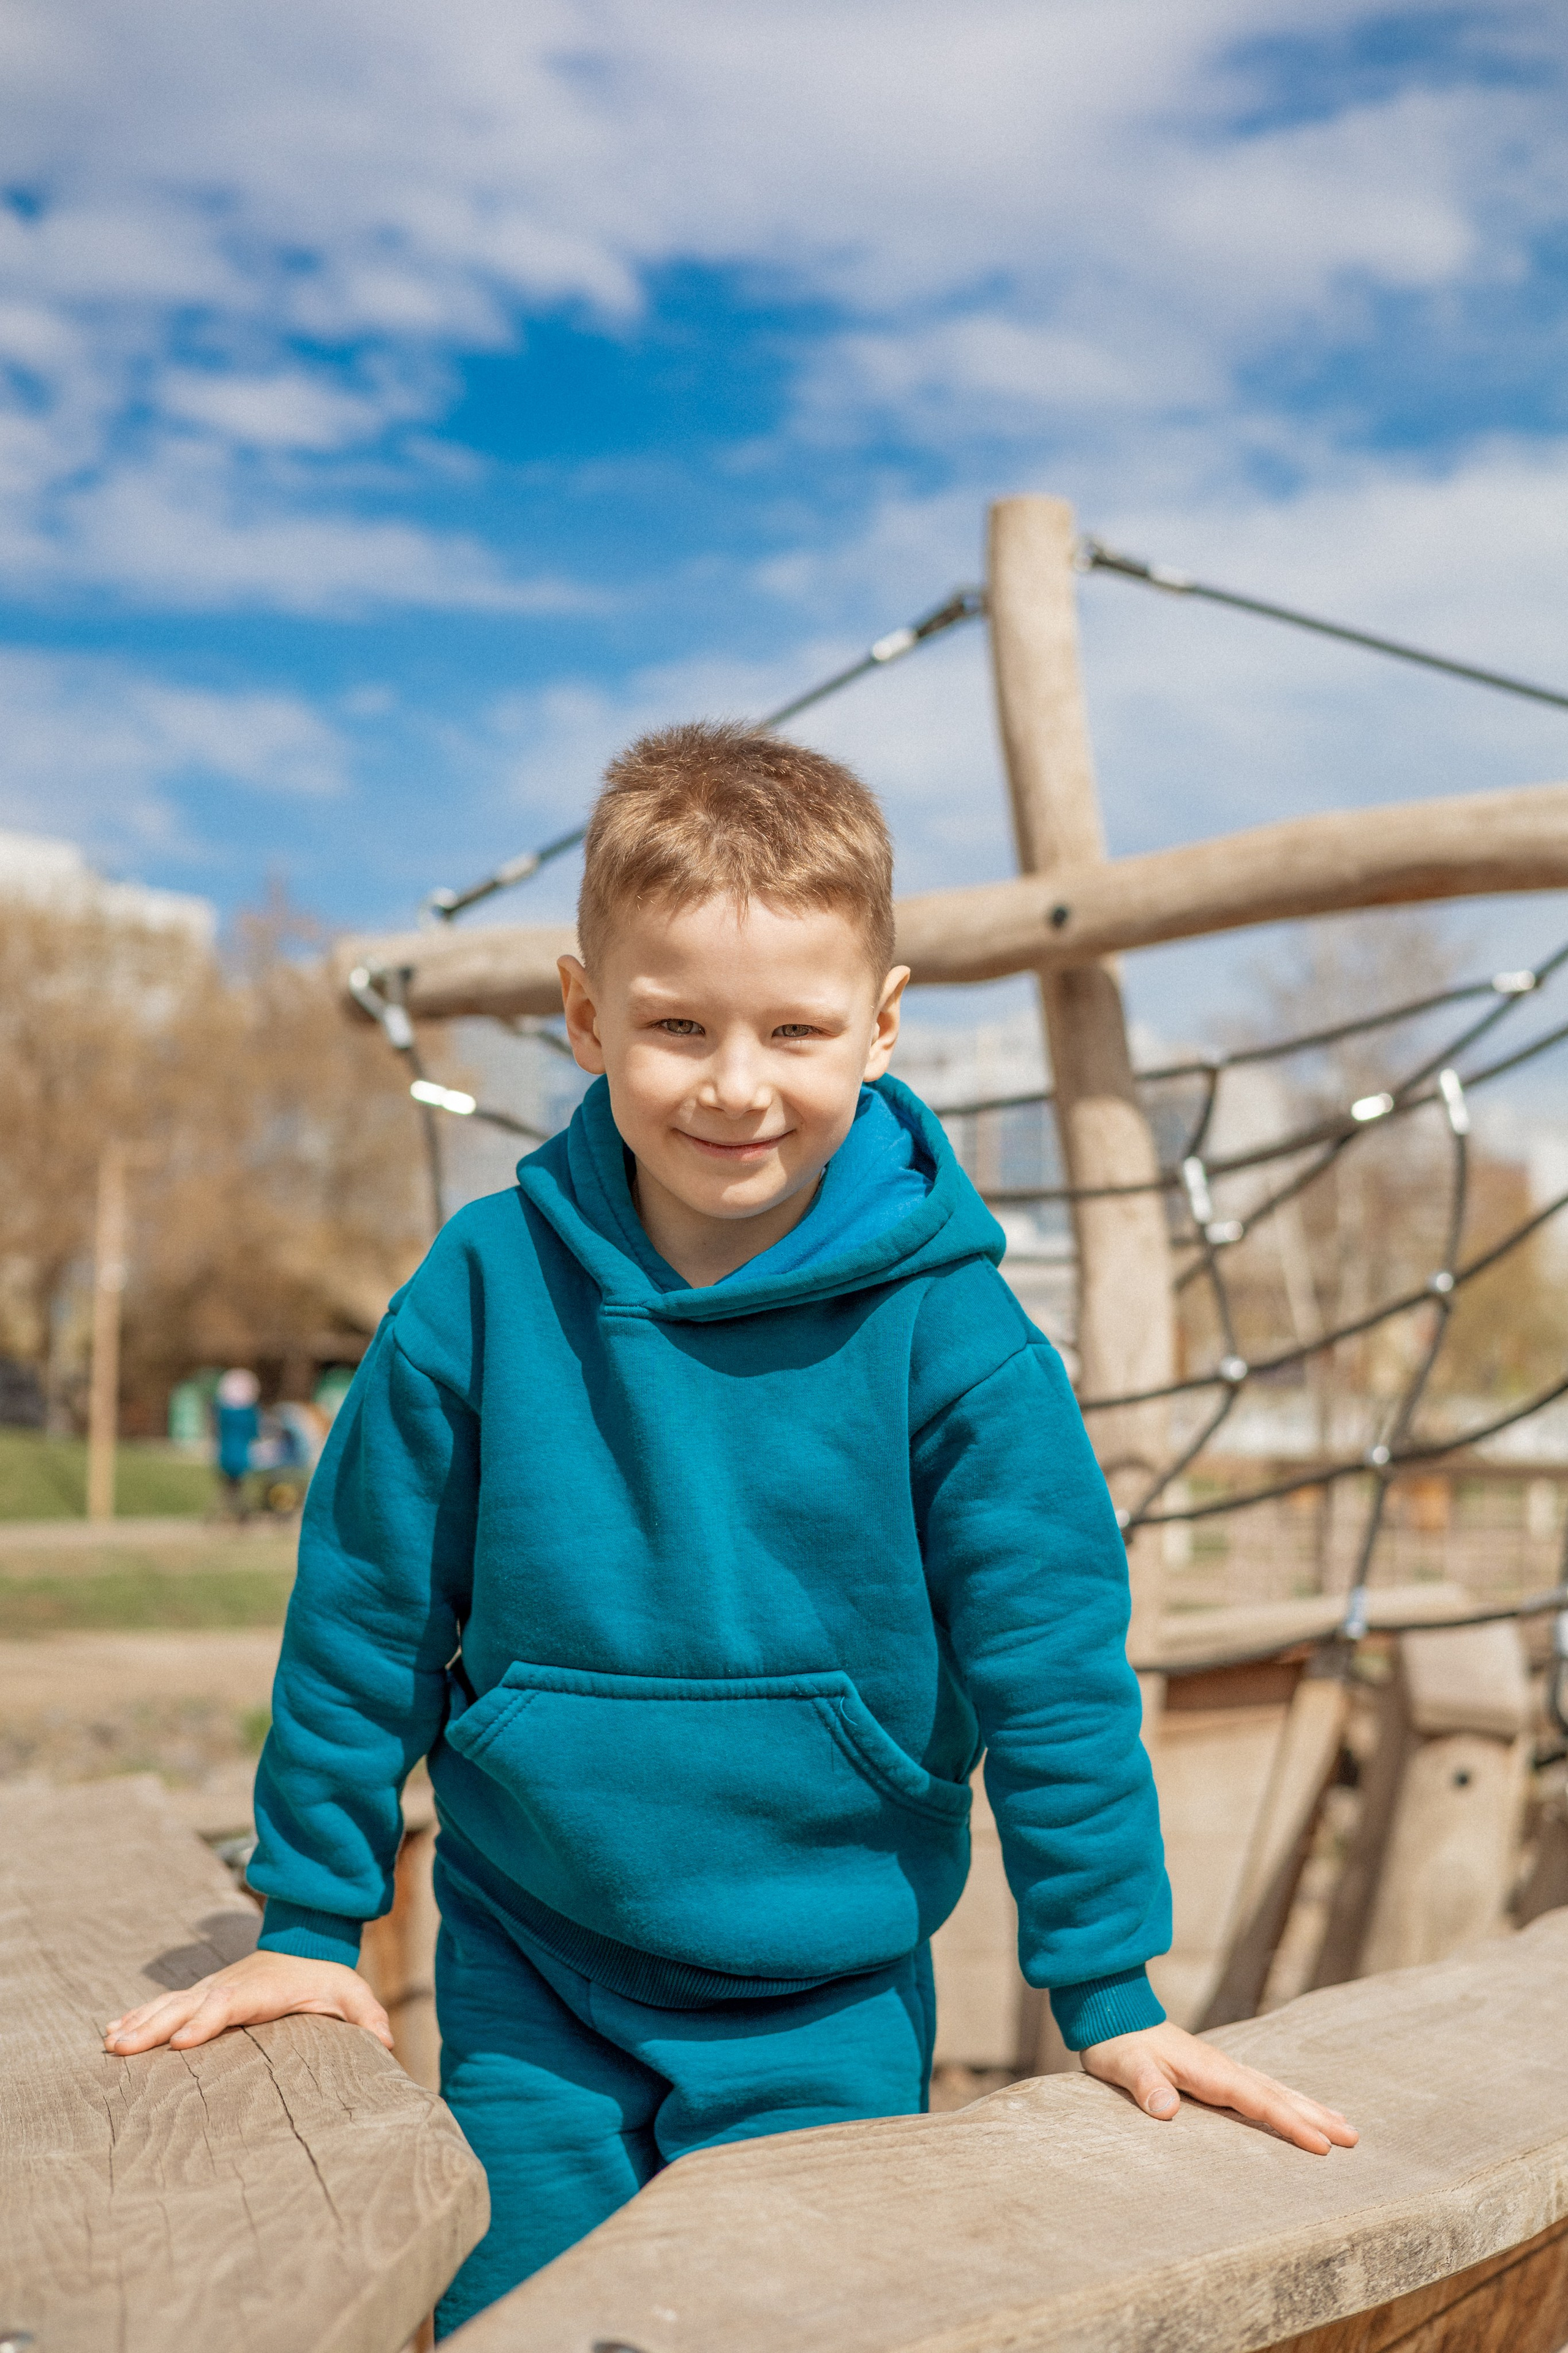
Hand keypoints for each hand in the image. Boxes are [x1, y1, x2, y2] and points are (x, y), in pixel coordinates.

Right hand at [103, 1949, 392, 2055]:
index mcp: (262, 1989)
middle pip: (189, 2004)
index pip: (230, 2003)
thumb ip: (367, 2015)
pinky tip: (113, 2031)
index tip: (181, 2042)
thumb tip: (386, 2041)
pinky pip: (166, 2005)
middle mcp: (230, 1986)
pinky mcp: (201, 1995)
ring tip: (111, 2042)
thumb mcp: (352, 1993)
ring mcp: (211, 1988)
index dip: (206, 2021)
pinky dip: (139, 2015)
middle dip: (156, 2026)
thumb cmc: (325, 1977)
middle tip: (123, 2047)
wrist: (305, 1944)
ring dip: (140, 2022)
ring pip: (171, 2004)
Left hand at [1080, 2021, 1356, 2154]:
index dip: (1290, 2125)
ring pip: (1274, 2090)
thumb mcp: (1124, 2066)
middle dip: (1316, 2117)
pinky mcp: (1215, 2073)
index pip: (1258, 2102)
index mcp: (1209, 2071)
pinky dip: (1286, 2100)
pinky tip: (1297, 2108)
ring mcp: (1221, 2068)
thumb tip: (1165, 2108)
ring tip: (1343, 2125)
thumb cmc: (1118, 2044)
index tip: (1323, 2146)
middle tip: (1354, 2138)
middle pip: (1278, 2095)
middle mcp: (1223, 2068)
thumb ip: (1145, 2084)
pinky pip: (1260, 2089)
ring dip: (1309, 2107)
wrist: (1112, 2014)